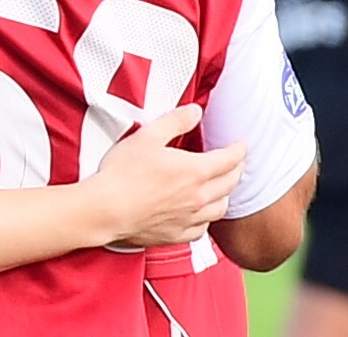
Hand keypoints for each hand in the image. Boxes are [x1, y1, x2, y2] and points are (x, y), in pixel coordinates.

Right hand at [88, 104, 243, 248]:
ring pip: (221, 208)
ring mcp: (189, 219)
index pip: (230, 159)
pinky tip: (201, 214)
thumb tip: (195, 112)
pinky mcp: (176, 235)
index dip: (239, 150)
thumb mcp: (148, 136)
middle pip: (230, 183)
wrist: (106, 210)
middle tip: (236, 163)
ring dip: (226, 195)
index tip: (241, 145)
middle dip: (237, 170)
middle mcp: (199, 198)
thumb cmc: (123, 174)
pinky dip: (207, 219)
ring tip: (222, 188)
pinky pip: (203, 229)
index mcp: (196, 171)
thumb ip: (176, 121)